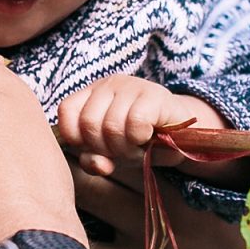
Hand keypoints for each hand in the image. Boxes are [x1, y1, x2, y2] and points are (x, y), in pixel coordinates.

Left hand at [55, 76, 223, 176]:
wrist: (183, 134)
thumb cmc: (142, 141)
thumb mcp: (112, 154)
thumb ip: (94, 160)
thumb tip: (98, 164)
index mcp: (92, 94)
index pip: (66, 113)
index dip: (78, 139)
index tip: (98, 149)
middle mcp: (108, 84)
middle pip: (89, 124)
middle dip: (106, 149)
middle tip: (124, 152)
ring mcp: (132, 86)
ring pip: (112, 125)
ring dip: (126, 148)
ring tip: (138, 148)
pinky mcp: (155, 95)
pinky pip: (136, 122)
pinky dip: (141, 138)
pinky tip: (149, 138)